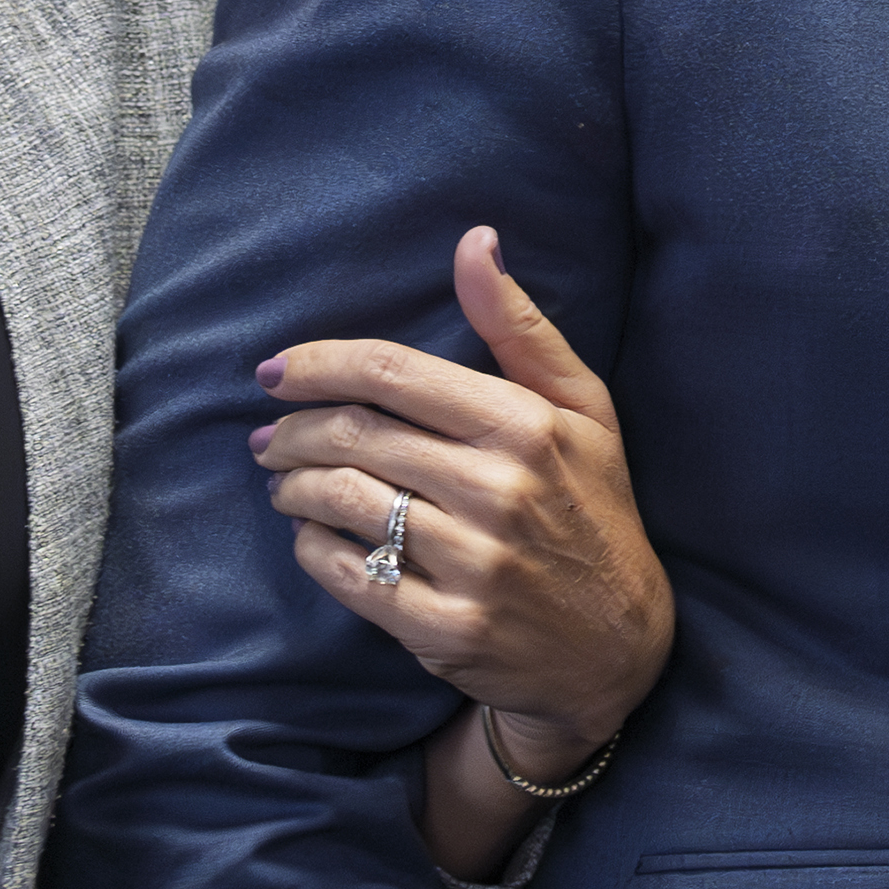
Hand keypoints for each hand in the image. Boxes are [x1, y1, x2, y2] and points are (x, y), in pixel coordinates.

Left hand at [255, 229, 671, 867]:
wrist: (618, 648)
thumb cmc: (593, 510)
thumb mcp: (584, 410)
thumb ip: (520, 327)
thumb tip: (475, 240)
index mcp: (525, 425)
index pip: (392, 372)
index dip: (319, 364)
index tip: (275, 370)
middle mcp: (498, 490)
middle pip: (355, 435)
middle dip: (293, 428)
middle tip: (270, 433)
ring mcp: (471, 564)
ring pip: (340, 501)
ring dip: (292, 485)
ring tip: (284, 481)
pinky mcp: (444, 628)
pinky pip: (345, 573)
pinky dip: (312, 548)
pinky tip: (311, 536)